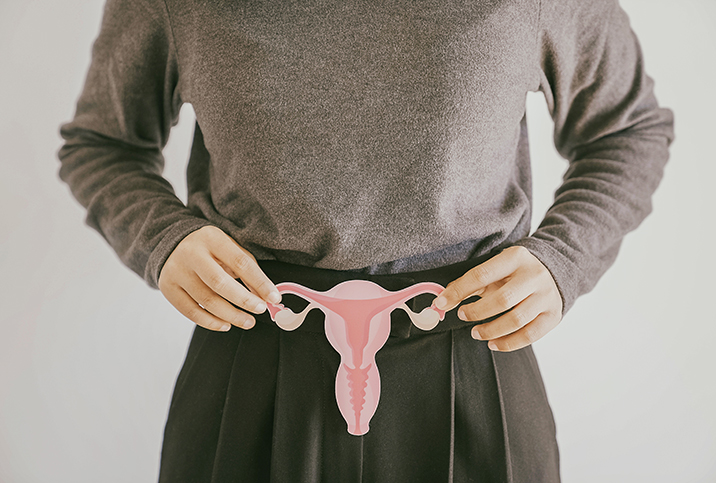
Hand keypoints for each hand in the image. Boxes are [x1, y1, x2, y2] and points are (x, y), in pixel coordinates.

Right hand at [158, 225, 280, 331]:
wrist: (173, 244)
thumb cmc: (211, 249)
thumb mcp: (230, 249)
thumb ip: (248, 269)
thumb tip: (266, 297)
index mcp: (212, 238)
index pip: (240, 262)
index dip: (260, 282)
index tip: (275, 298)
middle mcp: (191, 253)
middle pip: (220, 283)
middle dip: (244, 300)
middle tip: (260, 310)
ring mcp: (177, 271)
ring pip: (206, 300)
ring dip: (231, 315)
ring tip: (248, 322)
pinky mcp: (167, 287)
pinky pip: (190, 311)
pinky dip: (210, 322)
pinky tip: (226, 325)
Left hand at [433, 246, 562, 351]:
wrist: (554, 271)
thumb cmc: (514, 272)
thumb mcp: (494, 269)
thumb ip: (469, 283)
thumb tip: (442, 301)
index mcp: (515, 257)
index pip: (481, 275)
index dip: (458, 292)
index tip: (441, 304)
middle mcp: (534, 275)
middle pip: (501, 300)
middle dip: (476, 312)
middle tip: (462, 316)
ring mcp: (547, 296)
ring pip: (516, 320)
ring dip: (491, 331)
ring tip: (476, 333)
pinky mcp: (553, 315)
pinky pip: (530, 335)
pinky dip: (508, 343)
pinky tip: (493, 343)